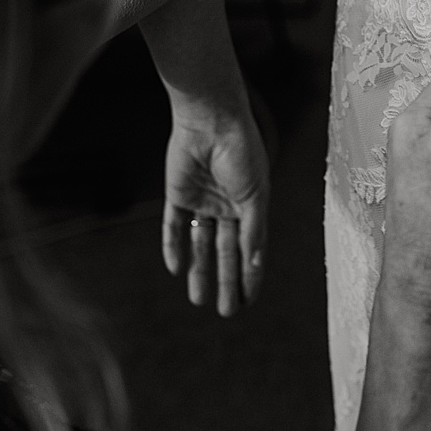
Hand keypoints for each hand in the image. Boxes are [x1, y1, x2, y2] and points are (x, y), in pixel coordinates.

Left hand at [162, 99, 269, 315]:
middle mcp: (227, 207)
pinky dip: (175, 246)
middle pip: (225, 252)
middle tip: (225, 312)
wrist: (211, 119)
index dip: (250, 276)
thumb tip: (256, 265)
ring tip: (198, 299)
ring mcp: (202, 200)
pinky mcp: (178, 193)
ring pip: (200, 243)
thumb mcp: (254, 195)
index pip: (250, 250)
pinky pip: (175, 225)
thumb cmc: (241, 152)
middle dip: (226, 282)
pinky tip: (175, 268)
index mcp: (251, 206)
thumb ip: (254, 231)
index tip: (248, 301)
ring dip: (200, 271)